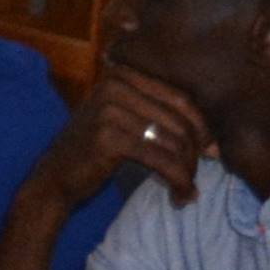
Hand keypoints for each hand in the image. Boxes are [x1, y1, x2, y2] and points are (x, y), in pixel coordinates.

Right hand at [25, 62, 212, 220]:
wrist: (53, 178)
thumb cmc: (95, 151)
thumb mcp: (126, 121)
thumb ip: (162, 117)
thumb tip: (215, 141)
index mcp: (123, 74)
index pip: (182, 98)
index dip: (202, 127)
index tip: (210, 152)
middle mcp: (115, 85)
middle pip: (180, 118)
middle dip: (196, 151)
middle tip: (197, 175)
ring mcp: (109, 110)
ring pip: (173, 141)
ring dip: (187, 171)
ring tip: (187, 190)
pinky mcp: (107, 138)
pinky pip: (160, 159)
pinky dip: (177, 180)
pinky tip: (180, 195)